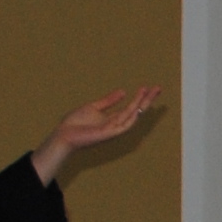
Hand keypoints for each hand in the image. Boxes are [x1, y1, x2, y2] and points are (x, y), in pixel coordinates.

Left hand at [36, 82, 160, 182]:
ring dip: (141, 104)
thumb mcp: (93, 107)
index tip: (150, 87)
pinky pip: (123, 124)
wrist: (64, 134)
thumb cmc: (76, 123)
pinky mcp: (108, 133)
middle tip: (158, 88)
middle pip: (136, 110)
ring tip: (147, 91)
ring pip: (132, 115)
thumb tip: (123, 91)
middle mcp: (116, 124)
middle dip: (147, 100)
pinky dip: (131, 116)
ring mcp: (113, 129)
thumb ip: (109, 100)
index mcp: (113, 118)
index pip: (132, 107)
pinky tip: (137, 107)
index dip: (141, 97)